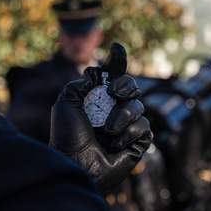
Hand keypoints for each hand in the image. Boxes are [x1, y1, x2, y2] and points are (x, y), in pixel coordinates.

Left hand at [50, 49, 151, 194]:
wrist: (76, 163)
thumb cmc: (66, 137)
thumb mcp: (66, 104)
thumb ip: (80, 83)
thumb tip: (95, 70)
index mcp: (97, 102)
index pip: (112, 78)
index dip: (116, 62)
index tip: (116, 47)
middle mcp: (113, 112)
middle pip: (132, 87)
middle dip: (125, 85)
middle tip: (114, 93)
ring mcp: (126, 128)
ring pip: (139, 107)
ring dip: (122, 117)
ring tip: (106, 132)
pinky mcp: (137, 143)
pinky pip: (144, 127)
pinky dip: (129, 134)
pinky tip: (115, 145)